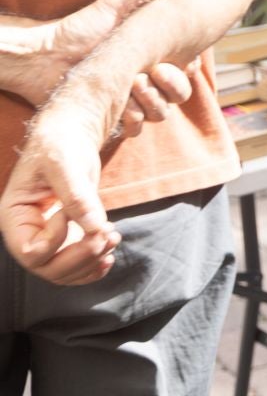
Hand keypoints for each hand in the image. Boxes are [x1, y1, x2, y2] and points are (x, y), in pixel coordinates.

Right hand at [0, 103, 121, 284]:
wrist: (70, 134)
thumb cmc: (60, 143)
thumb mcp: (65, 163)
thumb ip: (77, 196)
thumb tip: (95, 229)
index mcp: (13, 216)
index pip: (29, 252)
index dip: (57, 240)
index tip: (71, 211)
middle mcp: (26, 232)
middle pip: (46, 268)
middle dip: (80, 257)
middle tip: (109, 235)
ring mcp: (46, 236)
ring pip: (62, 271)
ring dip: (90, 261)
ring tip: (113, 237)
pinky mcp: (67, 235)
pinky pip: (75, 264)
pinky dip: (93, 265)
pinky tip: (109, 253)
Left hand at [1, 0, 188, 129]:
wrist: (43, 58)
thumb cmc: (78, 30)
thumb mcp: (115, 6)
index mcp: (151, 56)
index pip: (187, 68)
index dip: (190, 67)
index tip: (186, 59)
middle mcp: (145, 80)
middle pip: (178, 94)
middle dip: (173, 86)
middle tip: (154, 72)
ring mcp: (130, 100)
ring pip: (160, 113)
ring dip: (153, 102)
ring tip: (132, 85)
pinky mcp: (112, 118)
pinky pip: (136, 128)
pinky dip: (133, 119)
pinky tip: (121, 107)